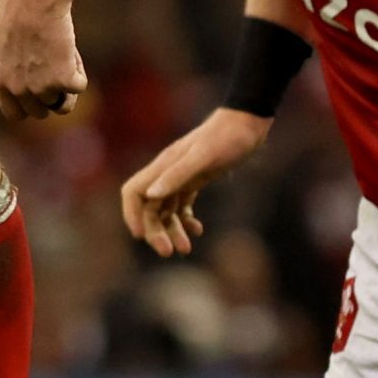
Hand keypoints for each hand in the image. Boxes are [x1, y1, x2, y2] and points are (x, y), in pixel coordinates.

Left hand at [0, 0, 85, 122]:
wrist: (34, 2)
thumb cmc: (17, 14)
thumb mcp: (1, 46)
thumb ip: (8, 67)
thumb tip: (17, 77)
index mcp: (1, 82)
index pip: (14, 114)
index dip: (28, 107)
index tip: (37, 97)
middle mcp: (20, 90)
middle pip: (40, 113)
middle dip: (50, 99)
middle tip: (56, 76)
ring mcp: (42, 88)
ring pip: (63, 104)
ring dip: (67, 85)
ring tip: (64, 59)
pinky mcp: (64, 80)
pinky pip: (80, 87)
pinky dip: (80, 71)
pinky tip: (71, 51)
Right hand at [120, 109, 269, 256]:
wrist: (246, 125)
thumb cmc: (226, 139)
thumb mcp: (203, 158)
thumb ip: (176, 175)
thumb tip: (151, 196)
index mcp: (163, 166)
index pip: (133, 193)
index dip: (131, 214)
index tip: (140, 236)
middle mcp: (167, 173)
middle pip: (149, 208)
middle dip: (155, 231)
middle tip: (169, 252)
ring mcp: (180, 177)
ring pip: (165, 210)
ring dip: (171, 230)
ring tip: (186, 249)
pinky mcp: (195, 180)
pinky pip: (181, 206)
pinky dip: (186, 221)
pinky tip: (198, 229)